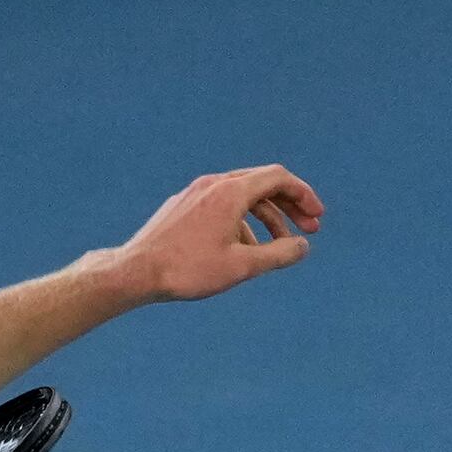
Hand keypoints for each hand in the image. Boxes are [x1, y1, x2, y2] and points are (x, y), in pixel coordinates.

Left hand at [116, 164, 325, 302]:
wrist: (134, 272)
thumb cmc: (186, 271)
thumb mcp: (242, 266)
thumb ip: (278, 255)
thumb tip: (303, 246)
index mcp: (231, 191)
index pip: (279, 178)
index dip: (304, 195)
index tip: (317, 217)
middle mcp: (212, 184)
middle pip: (262, 183)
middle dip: (289, 206)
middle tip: (309, 229)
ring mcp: (194, 193)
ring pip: (241, 197)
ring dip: (265, 218)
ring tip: (278, 247)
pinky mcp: (181, 207)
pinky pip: (220, 206)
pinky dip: (240, 221)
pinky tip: (243, 249)